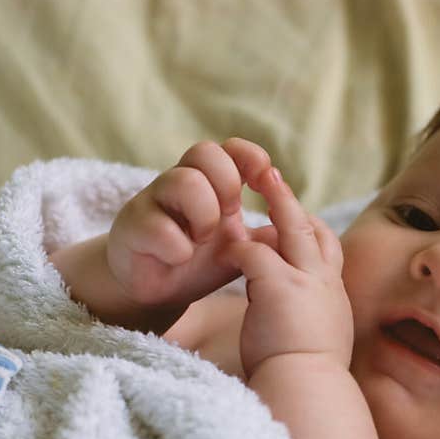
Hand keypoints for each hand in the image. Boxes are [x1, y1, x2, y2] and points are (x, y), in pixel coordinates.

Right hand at [106, 139, 279, 309]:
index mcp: (209, 184)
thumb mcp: (239, 247)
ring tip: (201, 240)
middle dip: (227, 184)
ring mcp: (153, 202)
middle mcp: (179, 183)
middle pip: (205, 151)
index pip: (230, 148)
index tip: (264, 180)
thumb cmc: (198, 261)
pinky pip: (158, 225)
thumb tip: (306, 225)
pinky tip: (180, 259)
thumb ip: (267, 235)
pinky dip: (177, 246)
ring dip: (204, 215)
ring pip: (184, 181)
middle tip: (229, 217)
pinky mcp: (133, 229)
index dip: (250, 157)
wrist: (155, 290)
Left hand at [225, 168, 352, 377]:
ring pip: (293, 226)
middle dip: (293, 201)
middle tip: (273, 176)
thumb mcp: (318, 343)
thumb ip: (310, 321)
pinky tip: (224, 249)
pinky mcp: (280, 285)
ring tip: (257, 179)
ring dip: (275, 201)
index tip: (296, 219)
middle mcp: (325, 283)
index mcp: (333, 298)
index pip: (327, 253)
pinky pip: (254, 252)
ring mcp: (306, 281)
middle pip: (314, 230)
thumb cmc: (309, 379)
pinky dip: (238, 247)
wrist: (310, 391)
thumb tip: (300, 320)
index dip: (310, 232)